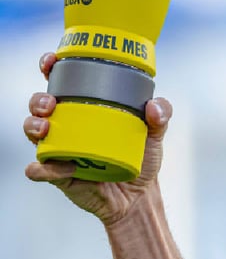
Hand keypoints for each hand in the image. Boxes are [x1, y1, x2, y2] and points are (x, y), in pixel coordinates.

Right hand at [24, 52, 171, 225]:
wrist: (138, 196)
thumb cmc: (141, 158)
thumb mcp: (155, 135)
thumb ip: (162, 115)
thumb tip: (153, 106)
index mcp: (84, 108)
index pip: (60, 82)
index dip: (50, 68)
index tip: (52, 62)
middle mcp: (66, 125)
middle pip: (39, 105)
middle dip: (38, 100)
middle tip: (51, 105)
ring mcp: (58, 149)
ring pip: (32, 131)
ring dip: (32, 126)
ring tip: (46, 129)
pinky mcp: (56, 174)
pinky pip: (38, 169)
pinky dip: (43, 168)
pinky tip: (64, 167)